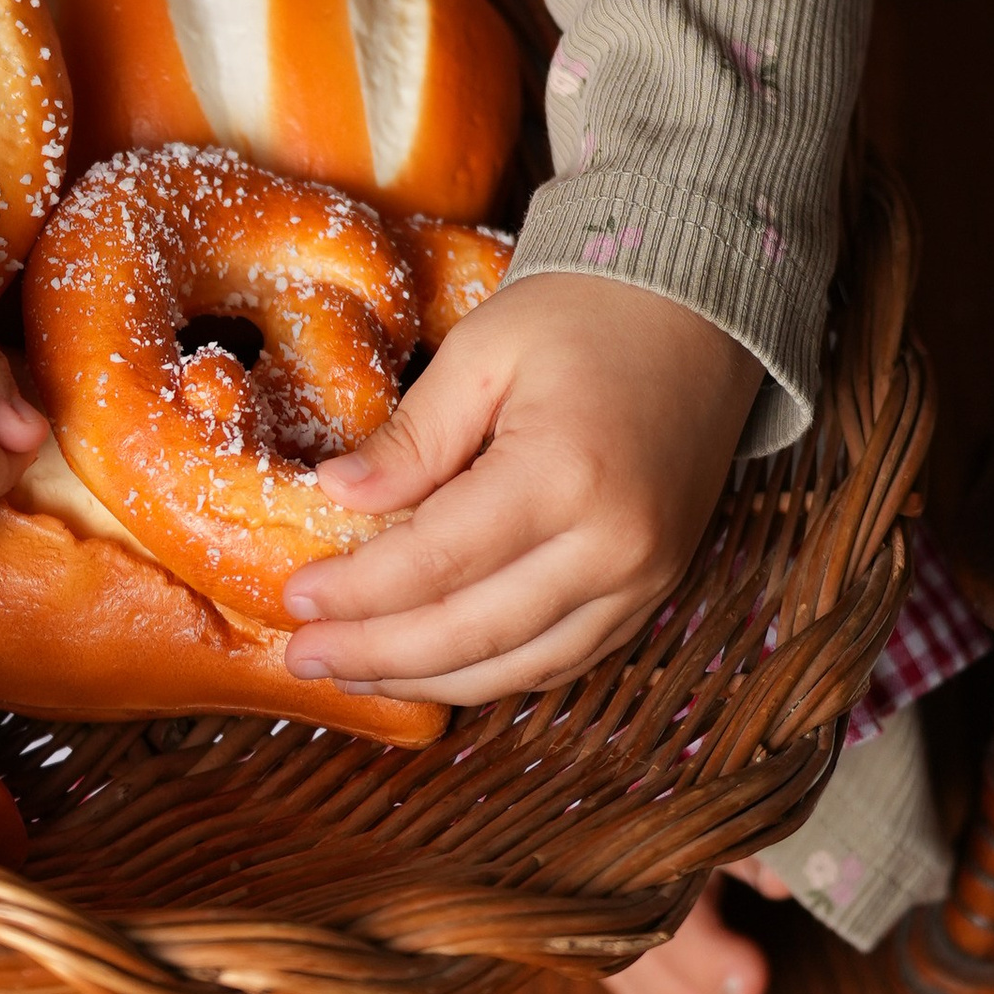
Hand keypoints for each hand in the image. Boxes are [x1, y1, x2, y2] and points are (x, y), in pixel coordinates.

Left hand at [281, 273, 760, 705]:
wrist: (697, 313)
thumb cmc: (584, 313)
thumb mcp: (484, 351)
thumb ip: (413, 436)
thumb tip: (336, 497)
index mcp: (565, 475)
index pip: (438, 560)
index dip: (359, 591)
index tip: (295, 597)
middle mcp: (614, 548)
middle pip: (475, 632)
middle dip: (380, 654)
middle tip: (305, 655)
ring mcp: (644, 580)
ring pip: (521, 666)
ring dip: (430, 680)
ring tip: (352, 675)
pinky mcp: (654, 591)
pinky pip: (564, 658)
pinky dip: (493, 671)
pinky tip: (433, 666)